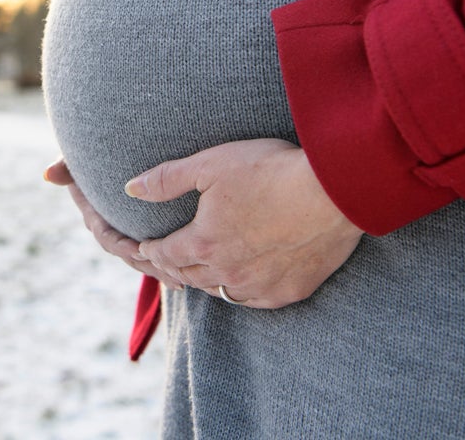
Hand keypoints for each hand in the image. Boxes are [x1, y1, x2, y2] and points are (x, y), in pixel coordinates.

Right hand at [43, 158, 184, 288]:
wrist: (121, 162)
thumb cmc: (95, 159)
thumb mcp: (80, 162)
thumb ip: (66, 166)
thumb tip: (47, 174)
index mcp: (98, 220)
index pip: (107, 237)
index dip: (122, 245)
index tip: (139, 248)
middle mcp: (113, 233)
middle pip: (130, 256)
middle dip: (148, 265)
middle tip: (169, 273)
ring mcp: (130, 238)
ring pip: (146, 261)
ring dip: (162, 271)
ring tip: (183, 280)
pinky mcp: (147, 238)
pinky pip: (159, 256)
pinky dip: (172, 265)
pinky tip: (190, 275)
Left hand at [125, 138, 363, 308]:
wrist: (334, 190)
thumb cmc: (271, 170)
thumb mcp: (211, 164)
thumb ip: (167, 179)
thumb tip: (129, 188)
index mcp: (203, 243)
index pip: (164, 254)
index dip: (150, 250)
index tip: (144, 246)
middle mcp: (227, 273)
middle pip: (188, 276)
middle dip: (172, 267)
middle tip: (165, 261)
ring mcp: (260, 286)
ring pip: (220, 292)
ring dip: (205, 282)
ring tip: (199, 272)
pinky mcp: (290, 291)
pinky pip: (255, 300)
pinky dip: (242, 291)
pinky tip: (241, 284)